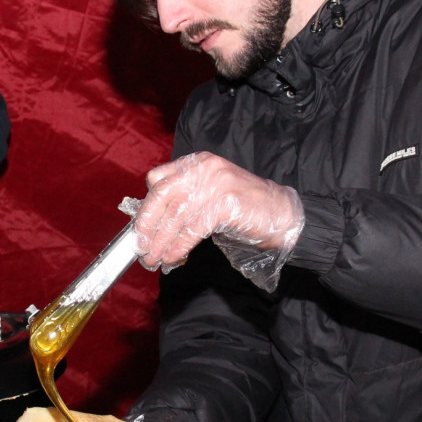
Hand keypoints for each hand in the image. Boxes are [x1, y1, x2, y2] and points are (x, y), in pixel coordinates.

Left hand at [133, 152, 302, 270]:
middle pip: (162, 196)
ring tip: (154, 259)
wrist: (282, 214)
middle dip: (147, 225)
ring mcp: (216, 184)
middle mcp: (204, 168)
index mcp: (197, 162)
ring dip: (161, 241)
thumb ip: (184, 199)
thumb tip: (151, 223)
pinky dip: (179, 245)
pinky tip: (173, 257)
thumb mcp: (209, 194)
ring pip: (176, 215)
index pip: (158, 179)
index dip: (146, 207)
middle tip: (141, 248)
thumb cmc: (243, 208)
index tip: (139, 230)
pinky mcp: (225, 203)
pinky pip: (193, 228)